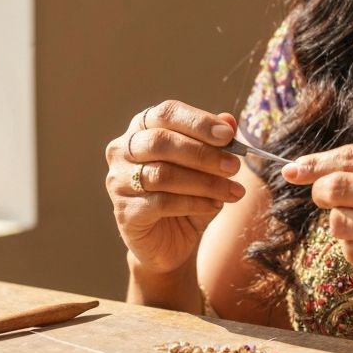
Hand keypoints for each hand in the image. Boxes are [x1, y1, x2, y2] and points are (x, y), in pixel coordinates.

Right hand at [105, 101, 245, 273]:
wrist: (173, 240)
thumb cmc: (189, 192)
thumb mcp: (209, 166)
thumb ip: (217, 142)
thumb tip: (229, 120)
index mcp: (143, 127)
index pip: (166, 113)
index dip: (198, 122)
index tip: (229, 135)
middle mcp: (123, 149)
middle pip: (161, 142)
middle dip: (203, 154)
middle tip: (234, 167)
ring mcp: (118, 180)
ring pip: (163, 174)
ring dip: (205, 182)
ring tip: (233, 191)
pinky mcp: (124, 211)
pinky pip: (161, 202)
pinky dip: (194, 203)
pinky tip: (215, 206)